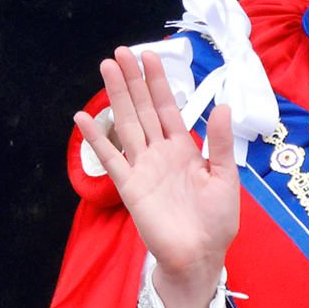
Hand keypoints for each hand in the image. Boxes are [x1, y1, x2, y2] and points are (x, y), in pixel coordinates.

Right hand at [74, 47, 240, 307]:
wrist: (202, 255)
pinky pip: (110, 158)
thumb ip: (220, 142)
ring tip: (105, 68)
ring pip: (126, 124)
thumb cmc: (217, 219)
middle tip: (120, 52)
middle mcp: (160, 153)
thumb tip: (222, 105)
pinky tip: (83, 118)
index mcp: (184, 149)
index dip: (158, 83)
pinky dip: (96, 138)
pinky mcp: (130, 186)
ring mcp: (142, 168)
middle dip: (133, 80)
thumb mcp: (226, 176)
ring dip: (116, 97)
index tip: (149, 56)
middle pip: (143, 109)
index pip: (167, 108)